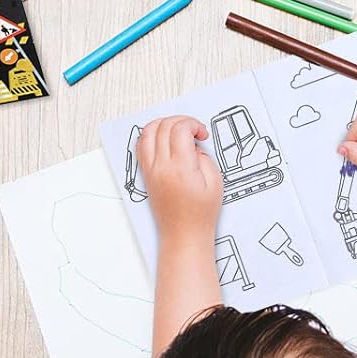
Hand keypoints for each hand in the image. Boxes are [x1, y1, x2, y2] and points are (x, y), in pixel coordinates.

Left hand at [137, 116, 222, 242]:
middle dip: (181, 121)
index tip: (202, 133)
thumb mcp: (215, 182)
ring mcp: (151, 170)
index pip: (180, 129)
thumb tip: (193, 144)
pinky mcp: (146, 175)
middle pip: (164, 126)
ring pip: (148, 131)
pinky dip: (150, 135)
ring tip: (178, 129)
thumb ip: (204, 157)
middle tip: (194, 130)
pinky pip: (141, 146)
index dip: (193, 124)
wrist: (183, 236)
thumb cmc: (200, 215)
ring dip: (163, 123)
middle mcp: (161, 166)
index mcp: (180, 168)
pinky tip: (163, 138)